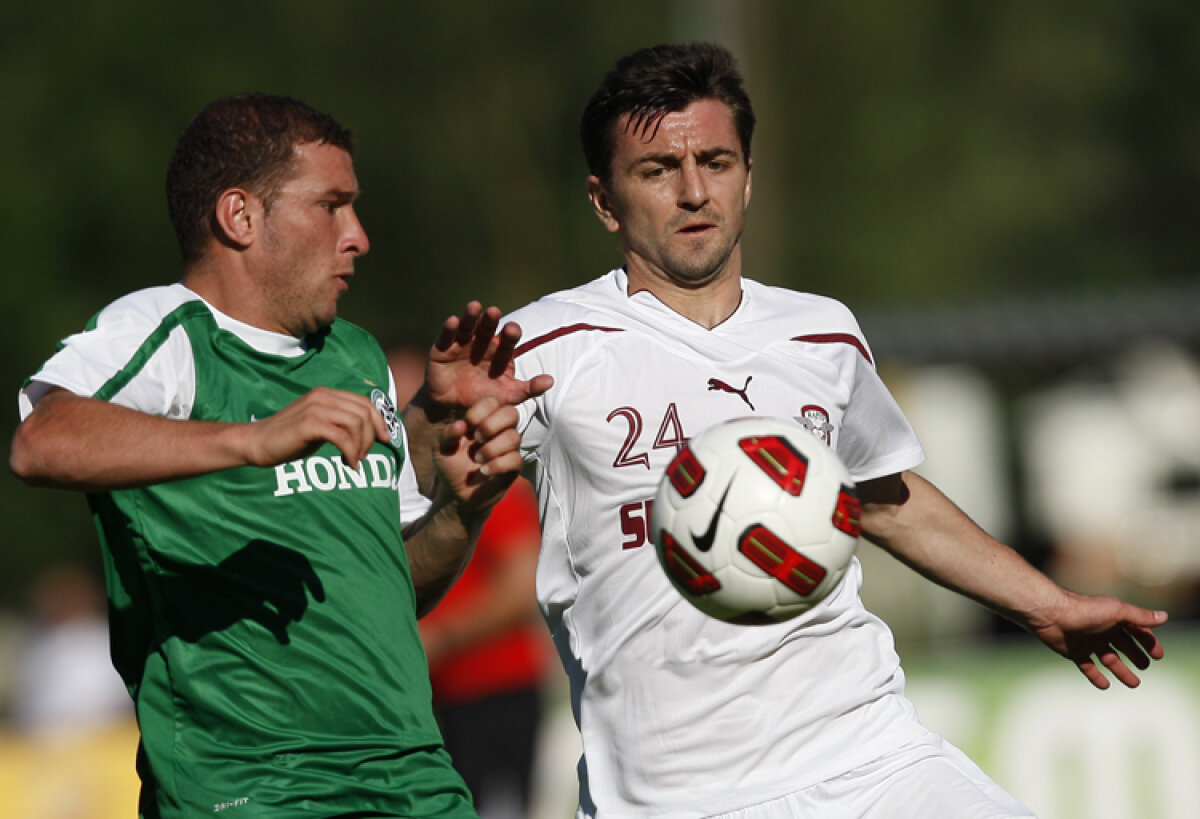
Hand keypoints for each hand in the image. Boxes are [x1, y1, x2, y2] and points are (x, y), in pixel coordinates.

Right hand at [243, 387, 388, 469]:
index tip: (384, 440)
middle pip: (365, 412)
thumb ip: (342, 424)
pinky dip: (350, 453)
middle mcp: (323, 396)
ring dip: (361, 446)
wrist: (256, 443)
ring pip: (357, 423)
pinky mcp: (309, 423)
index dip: (379, 422)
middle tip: (362, 456)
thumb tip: (371, 433)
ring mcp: (315, 408)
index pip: (365, 402)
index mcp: (327, 394)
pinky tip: (347, 464)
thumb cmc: (289, 438)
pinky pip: (343, 437)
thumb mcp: (320, 426)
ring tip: (353, 461)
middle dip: (371, 437)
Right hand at [423, 302, 553, 409]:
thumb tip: (551, 380)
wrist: (456, 410)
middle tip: (495, 312)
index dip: (510, 333)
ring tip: (474, 306)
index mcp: (500, 352)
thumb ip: (529, 388)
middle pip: (488, 328)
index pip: (508, 339)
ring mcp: (462, 344)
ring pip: (467, 326)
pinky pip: (446, 337)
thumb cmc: (485, 399)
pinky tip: (452, 320)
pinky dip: (449, 328)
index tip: (512, 330)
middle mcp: (482, 343)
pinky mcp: (442, 349)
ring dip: (471, 316)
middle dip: (491, 320)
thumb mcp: (509, 395)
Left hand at [432, 396, 522, 513]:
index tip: (468, 425)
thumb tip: (461, 425)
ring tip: (477, 460)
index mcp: (482, 421)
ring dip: (492, 448)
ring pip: (514, 437)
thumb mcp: (441, 449)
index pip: (492, 402)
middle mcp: (499, 432)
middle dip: (492, 425)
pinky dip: (497, 465)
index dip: (481, 410)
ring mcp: (508, 449)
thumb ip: (448, 434)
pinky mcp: (513, 467)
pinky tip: (484, 471)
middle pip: (511, 413)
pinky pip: (515, 459)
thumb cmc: (450, 466)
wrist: (456, 494)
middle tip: (477, 439)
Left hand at [1030, 590, 1167, 688]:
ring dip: (1121, 670)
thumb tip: (1165, 617)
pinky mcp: (1074, 652)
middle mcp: (1102, 630)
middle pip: (1123, 645)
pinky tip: (1106, 685)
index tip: (1158, 656)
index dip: (1148, 642)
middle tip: (1145, 667)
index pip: (1136, 631)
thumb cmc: (1085, 611)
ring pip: (1108, 659)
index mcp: (1113, 618)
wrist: (1052, 615)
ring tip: (1135, 684)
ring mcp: (1088, 641)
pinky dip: (1096, 676)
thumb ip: (1140, 617)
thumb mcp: (1117, 612)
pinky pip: (1088, 667)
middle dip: (1135, 655)